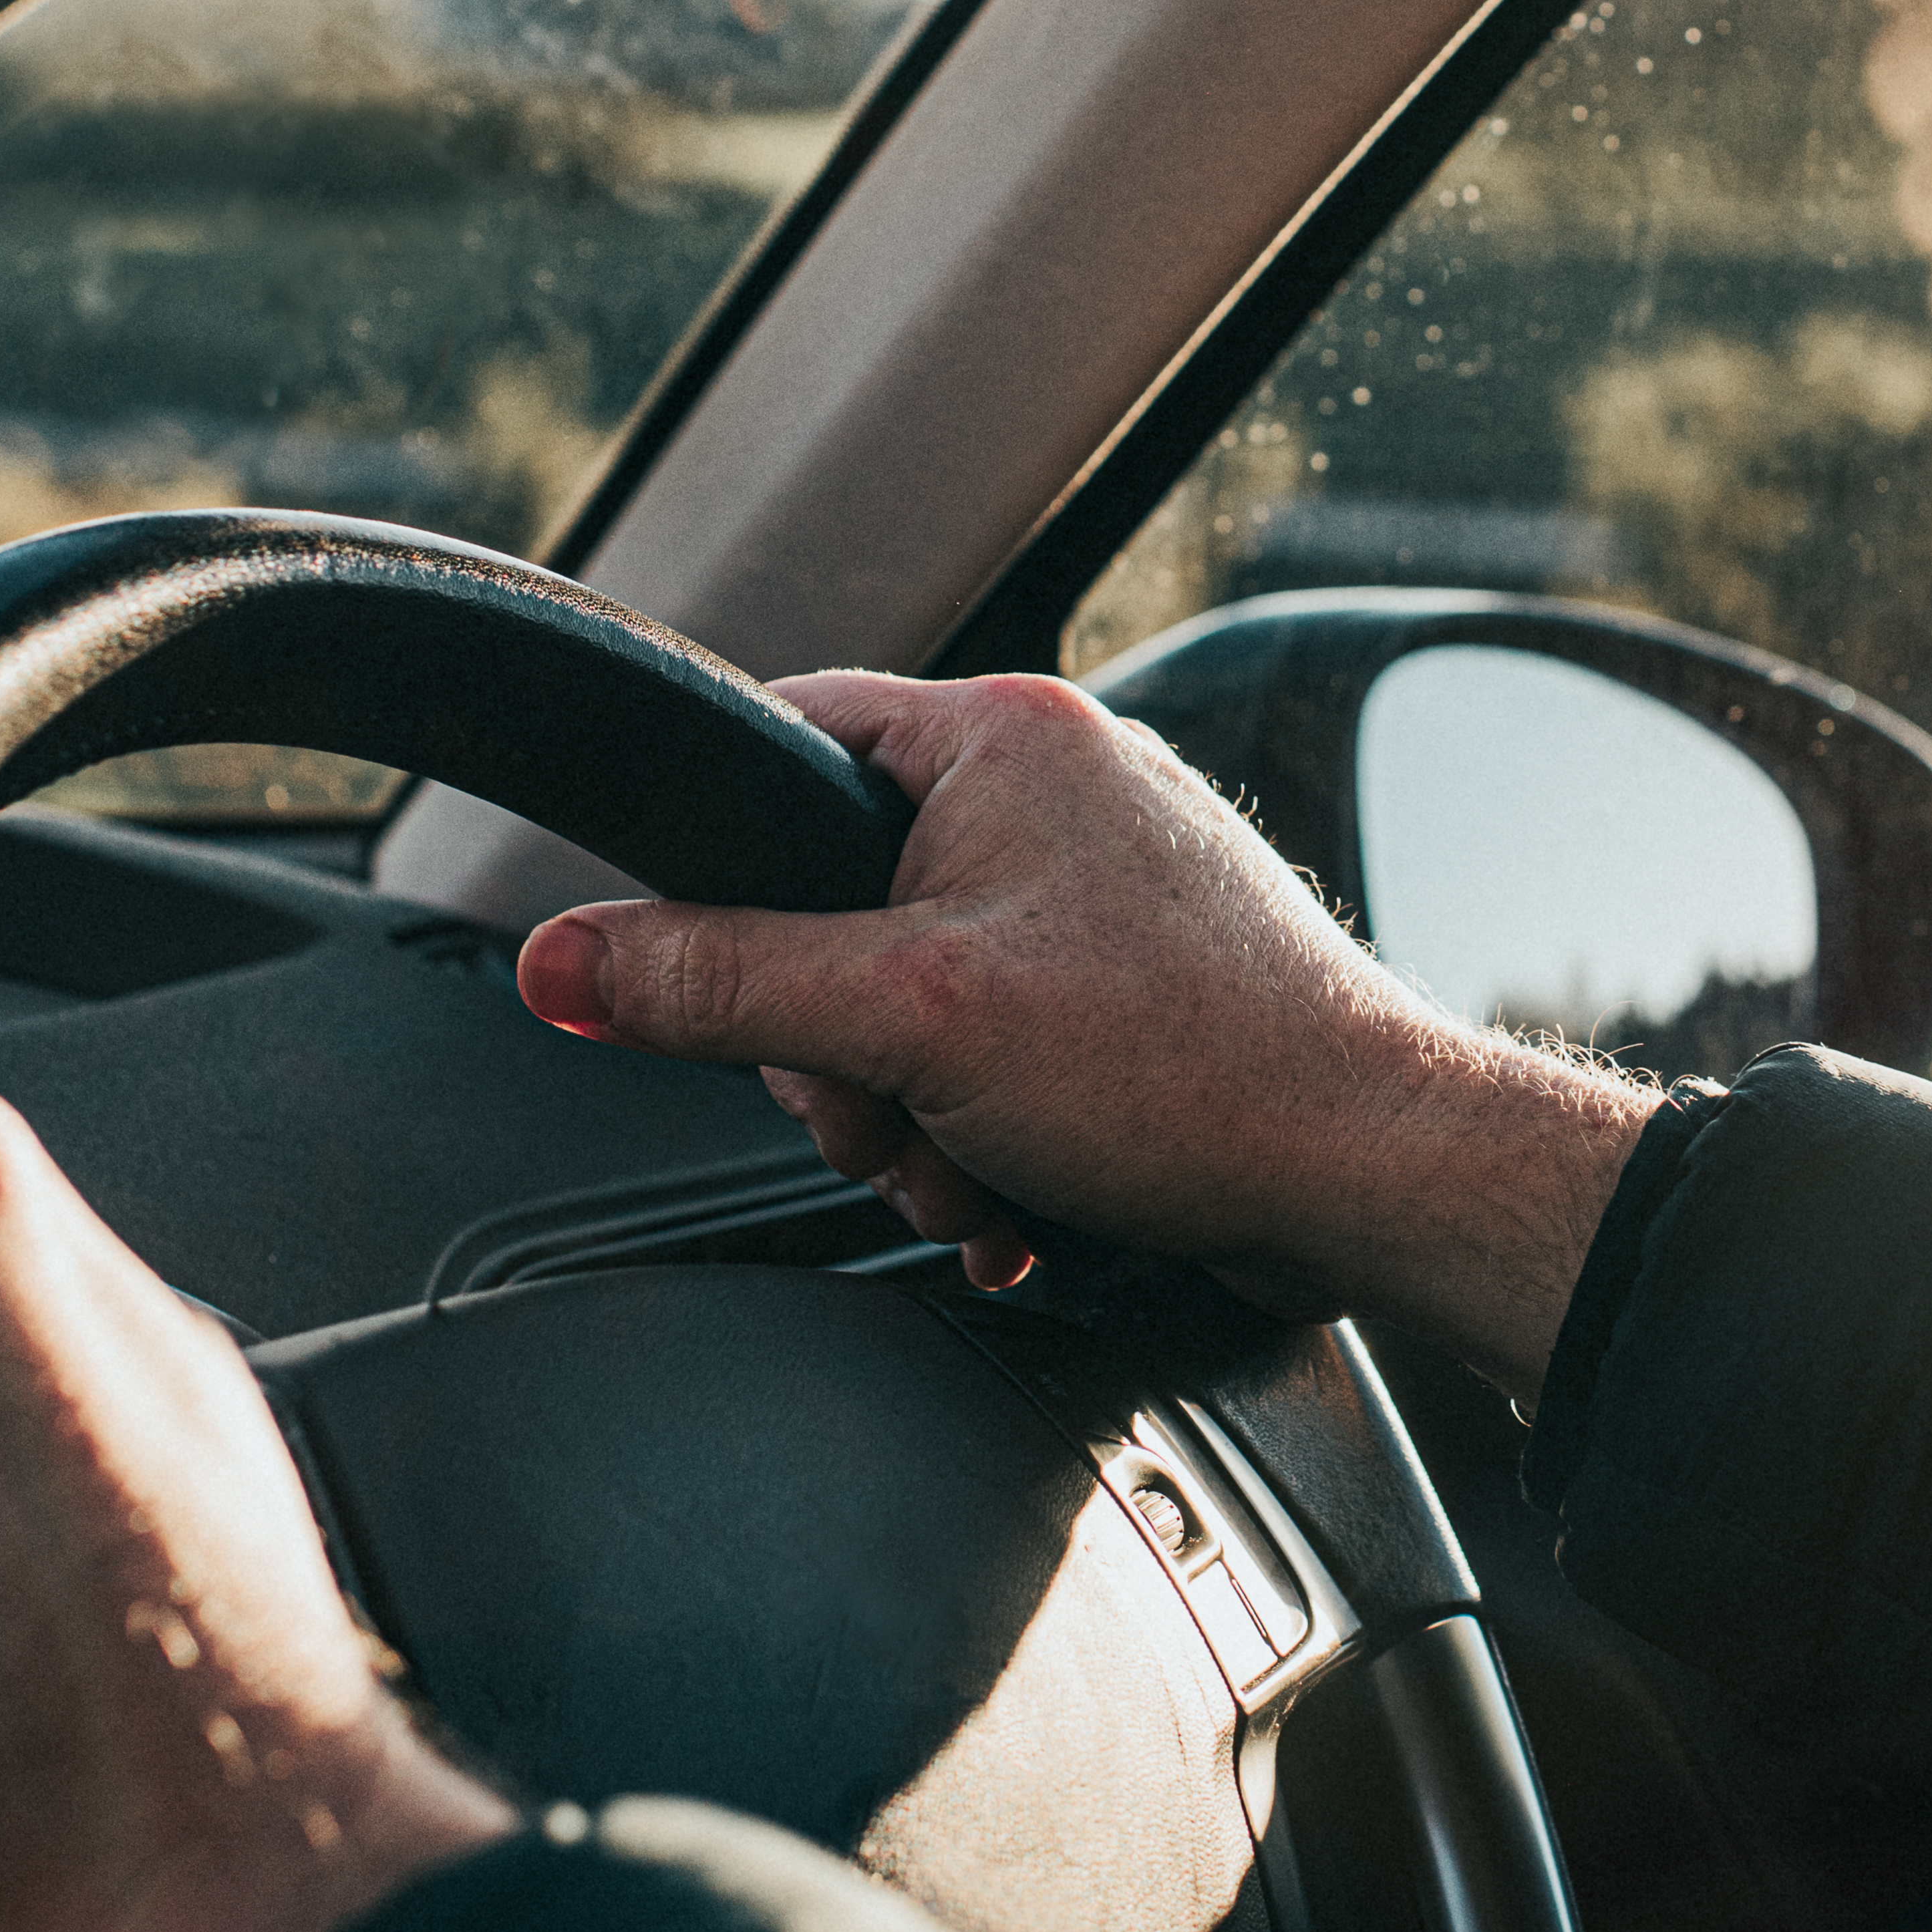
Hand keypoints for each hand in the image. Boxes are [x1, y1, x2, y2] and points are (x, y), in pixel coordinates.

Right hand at [513, 672, 1654, 1396]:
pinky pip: (987, 1058)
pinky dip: (985, 1143)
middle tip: (901, 1114)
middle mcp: (1054, 791)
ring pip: (902, 1009)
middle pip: (829, 913)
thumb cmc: (1193, 1064)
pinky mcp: (1128, 993)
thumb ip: (718, 984)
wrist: (1368, 1175)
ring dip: (915, 1124)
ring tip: (984, 1170)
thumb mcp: (908, 1019)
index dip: (724, 866)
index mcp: (1001, 734)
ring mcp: (1096, 895)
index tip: (712, 969)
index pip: (785, 740)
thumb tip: (563, 962)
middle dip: (846, 1058)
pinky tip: (1022, 1198)